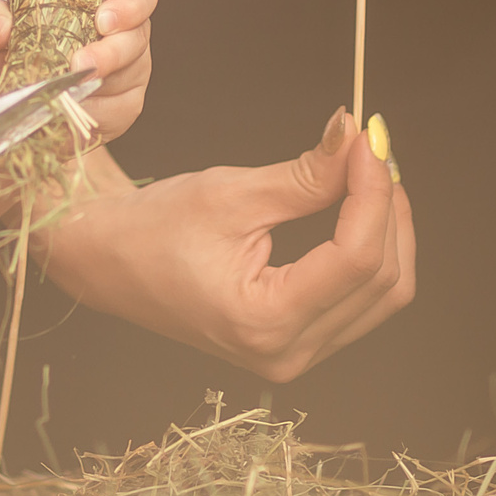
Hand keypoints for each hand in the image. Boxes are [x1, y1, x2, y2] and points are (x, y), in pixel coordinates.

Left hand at [0, 0, 156, 144]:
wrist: (11, 98)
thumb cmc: (14, 50)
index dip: (128, 5)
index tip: (103, 18)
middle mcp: (125, 33)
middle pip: (136, 38)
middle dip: (110, 52)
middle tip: (80, 62)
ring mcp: (131, 71)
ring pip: (129, 75)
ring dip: (98, 83)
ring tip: (68, 88)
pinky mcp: (124, 106)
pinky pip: (117, 108)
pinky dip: (93, 109)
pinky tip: (73, 107)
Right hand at [36, 111, 414, 382]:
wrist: (106, 262)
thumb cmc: (151, 228)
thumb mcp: (229, 194)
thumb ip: (305, 175)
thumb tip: (356, 139)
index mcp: (264, 321)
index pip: (357, 258)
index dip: (374, 193)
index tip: (367, 141)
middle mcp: (286, 353)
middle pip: (383, 282)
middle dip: (389, 210)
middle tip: (372, 151)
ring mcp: (294, 356)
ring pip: (382, 295)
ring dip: (388, 232)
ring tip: (368, 176)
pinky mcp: (295, 345)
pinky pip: (360, 303)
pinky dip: (370, 254)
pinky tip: (359, 213)